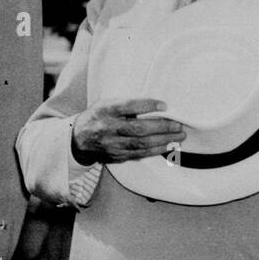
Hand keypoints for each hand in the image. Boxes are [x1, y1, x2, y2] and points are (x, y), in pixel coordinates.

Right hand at [71, 100, 185, 164]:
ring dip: (163, 141)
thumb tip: (155, 106)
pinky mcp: (117, 156)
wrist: (79, 140)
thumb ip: (126, 103)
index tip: (164, 105)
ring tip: (179, 136)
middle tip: (179, 125)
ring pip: (141, 144)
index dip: (147, 106)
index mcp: (106, 110)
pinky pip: (139, 154)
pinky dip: (156, 150)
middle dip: (162, 127)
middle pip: (138, 129)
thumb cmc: (99, 116)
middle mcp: (108, 128)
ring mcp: (112, 145)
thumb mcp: (107, 103)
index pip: (128, 106)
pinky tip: (168, 146)